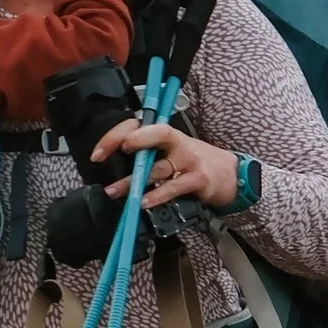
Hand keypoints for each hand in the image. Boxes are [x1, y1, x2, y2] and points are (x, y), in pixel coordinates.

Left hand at [96, 119, 241, 213]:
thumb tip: (114, 162)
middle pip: (153, 134)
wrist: (230, 175)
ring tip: (114, 192)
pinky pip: (173, 187)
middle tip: (102, 157)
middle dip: (126, 141)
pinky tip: (143, 202)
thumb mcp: (171, 150)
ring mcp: (189, 160)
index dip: (116, 135)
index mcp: (167, 134)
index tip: (98, 153)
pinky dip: (156, 195)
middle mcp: (178, 143)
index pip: (139, 125)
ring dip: (132, 182)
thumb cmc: (193, 162)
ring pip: (157, 168)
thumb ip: (147, 152)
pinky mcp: (198, 179)